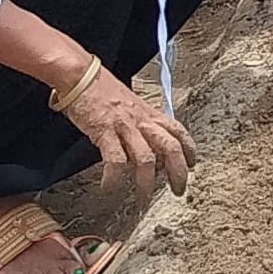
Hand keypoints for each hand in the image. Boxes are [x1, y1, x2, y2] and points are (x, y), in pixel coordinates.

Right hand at [62, 66, 198, 195]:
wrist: (80, 75)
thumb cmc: (101, 90)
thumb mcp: (130, 104)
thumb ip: (140, 122)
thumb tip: (145, 143)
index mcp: (149, 112)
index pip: (178, 130)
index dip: (189, 148)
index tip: (192, 164)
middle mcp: (142, 120)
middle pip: (171, 147)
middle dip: (178, 172)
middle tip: (178, 190)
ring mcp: (125, 126)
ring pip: (146, 158)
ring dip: (146, 183)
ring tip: (143, 198)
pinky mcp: (105, 131)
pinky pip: (116, 161)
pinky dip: (115, 178)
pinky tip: (110, 188)